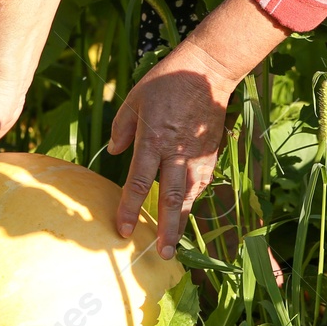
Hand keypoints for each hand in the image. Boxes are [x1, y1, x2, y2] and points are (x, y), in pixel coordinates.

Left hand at [109, 0, 287, 257]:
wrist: (207, 71)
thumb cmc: (165, 82)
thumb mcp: (134, 100)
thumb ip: (122, 129)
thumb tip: (115, 153)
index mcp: (152, 140)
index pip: (138, 183)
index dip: (130, 209)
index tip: (123, 230)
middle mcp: (175, 152)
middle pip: (170, 198)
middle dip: (166, 229)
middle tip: (163, 254)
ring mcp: (196, 153)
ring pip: (190, 194)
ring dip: (182, 220)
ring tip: (176, 243)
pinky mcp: (211, 151)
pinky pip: (202, 181)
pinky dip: (194, 198)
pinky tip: (188, 209)